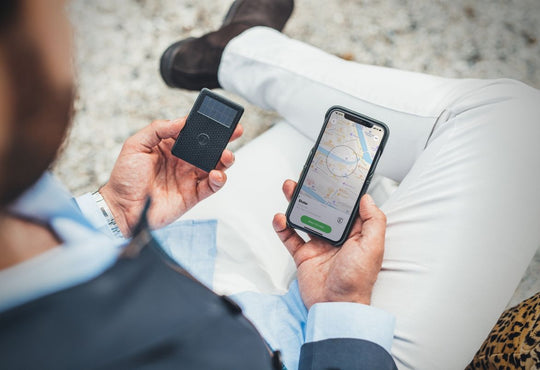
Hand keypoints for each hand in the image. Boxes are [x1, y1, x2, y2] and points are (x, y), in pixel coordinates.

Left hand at [100, 117, 242, 236]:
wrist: (121, 209)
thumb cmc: (124, 178)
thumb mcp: (135, 146)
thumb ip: (158, 129)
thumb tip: (181, 121)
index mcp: (171, 146)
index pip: (193, 131)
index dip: (207, 124)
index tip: (219, 118)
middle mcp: (183, 160)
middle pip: (210, 147)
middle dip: (224, 139)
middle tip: (234, 132)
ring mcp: (189, 177)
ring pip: (215, 165)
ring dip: (225, 159)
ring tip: (226, 156)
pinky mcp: (193, 195)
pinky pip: (212, 186)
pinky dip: (219, 180)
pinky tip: (216, 174)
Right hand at [272, 180, 386, 308]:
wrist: (335, 307)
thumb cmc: (357, 281)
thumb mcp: (372, 247)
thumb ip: (373, 220)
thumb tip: (367, 198)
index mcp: (356, 234)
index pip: (347, 207)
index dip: (340, 191)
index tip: (333, 176)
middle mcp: (337, 238)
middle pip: (324, 209)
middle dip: (314, 192)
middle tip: (307, 178)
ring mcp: (319, 246)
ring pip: (305, 219)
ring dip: (297, 203)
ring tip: (290, 189)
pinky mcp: (304, 256)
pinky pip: (291, 238)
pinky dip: (283, 227)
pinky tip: (280, 218)